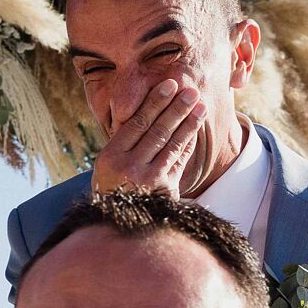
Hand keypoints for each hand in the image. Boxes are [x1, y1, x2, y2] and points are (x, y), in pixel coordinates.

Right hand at [89, 79, 207, 195]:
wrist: (118, 222)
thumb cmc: (112, 186)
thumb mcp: (107, 165)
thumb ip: (124, 142)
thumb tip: (148, 109)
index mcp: (110, 157)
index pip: (137, 123)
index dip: (155, 102)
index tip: (169, 85)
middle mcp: (128, 168)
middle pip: (157, 131)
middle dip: (176, 108)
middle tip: (190, 91)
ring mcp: (149, 180)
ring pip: (172, 144)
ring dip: (188, 123)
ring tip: (200, 106)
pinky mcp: (166, 190)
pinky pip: (179, 160)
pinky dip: (188, 143)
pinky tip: (195, 129)